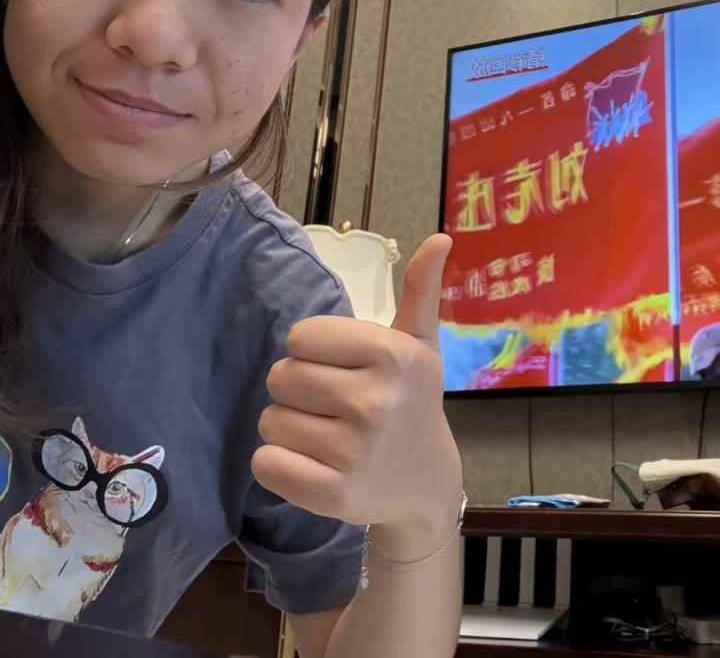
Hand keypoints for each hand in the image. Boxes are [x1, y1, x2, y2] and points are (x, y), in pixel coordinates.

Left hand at [252, 234, 462, 536]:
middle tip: (334, 407)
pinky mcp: (333, 495)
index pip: (301, 337)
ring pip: (269, 421)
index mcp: (395, 356)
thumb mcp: (420, 346)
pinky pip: (265, 464)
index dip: (313, 352)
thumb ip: (420, 290)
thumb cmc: (413, 403)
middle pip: (280, 377)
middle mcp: (377, 401)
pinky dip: (278, 464)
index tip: (343, 370)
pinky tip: (313, 465)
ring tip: (327, 437)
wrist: (427, 484)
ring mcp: (355, 452)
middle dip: (297, 391)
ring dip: (289, 429)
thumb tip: (440, 237)